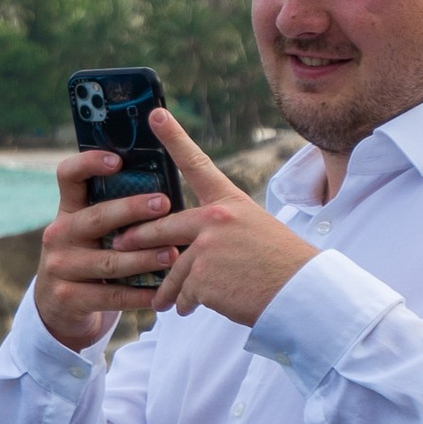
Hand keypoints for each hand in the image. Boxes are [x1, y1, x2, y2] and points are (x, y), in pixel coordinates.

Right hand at [33, 147, 179, 350]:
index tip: (118, 160)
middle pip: (96, 218)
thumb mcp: (92, 232)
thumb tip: (165, 192)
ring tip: (173, 254)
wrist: (58, 307)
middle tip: (164, 203)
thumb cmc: (91, 259)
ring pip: (109, 261)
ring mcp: (59, 267)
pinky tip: (161, 294)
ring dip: (144, 258)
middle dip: (131, 209)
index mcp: (67, 210)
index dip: (88, 163)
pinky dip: (139, 295)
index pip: (68, 176)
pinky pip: (111, 296)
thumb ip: (115, 213)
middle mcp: (58, 234)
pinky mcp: (67, 297)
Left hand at [147, 111, 319, 326]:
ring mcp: (207, 248)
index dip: (175, 138)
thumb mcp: (254, 232)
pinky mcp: (203, 277)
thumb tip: (183, 247)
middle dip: (138, 239)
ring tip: (164, 303)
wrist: (302, 294)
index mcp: (231, 203)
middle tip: (120, 243)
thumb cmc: (282, 266)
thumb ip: (218, 231)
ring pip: (172, 269)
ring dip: (168, 290)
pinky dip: (185, 304)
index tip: (155, 114)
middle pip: (163, 227)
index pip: (197, 164)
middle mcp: (216, 219)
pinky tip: (191, 309)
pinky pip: (183, 293)